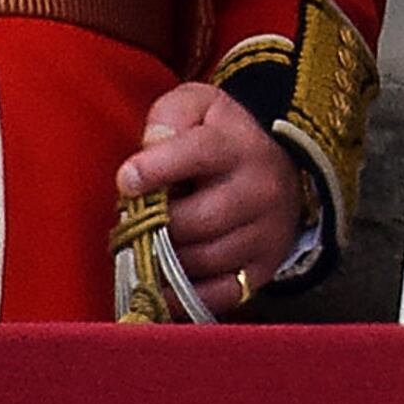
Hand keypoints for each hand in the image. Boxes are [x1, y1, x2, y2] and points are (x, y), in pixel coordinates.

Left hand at [117, 85, 301, 303]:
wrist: (279, 170)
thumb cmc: (222, 139)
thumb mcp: (198, 108)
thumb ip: (171, 116)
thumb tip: (151, 144)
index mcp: (237, 146)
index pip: (201, 153)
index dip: (159, 167)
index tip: (125, 180)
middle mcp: (260, 190)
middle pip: (195, 220)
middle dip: (152, 226)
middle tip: (131, 223)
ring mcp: (266, 233)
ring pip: (201, 260)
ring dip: (163, 259)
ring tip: (147, 245)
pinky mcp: (264, 267)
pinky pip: (217, 294)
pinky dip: (182, 295)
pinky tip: (162, 282)